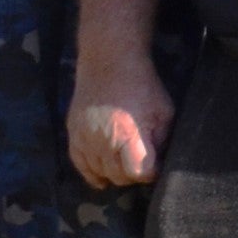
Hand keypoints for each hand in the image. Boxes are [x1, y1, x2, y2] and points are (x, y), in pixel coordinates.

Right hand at [68, 63, 171, 190]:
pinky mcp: (73, 133)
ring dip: (114, 172)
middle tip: (141, 162)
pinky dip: (92, 172)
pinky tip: (102, 174)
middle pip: (119, 176)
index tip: (155, 165)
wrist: (109, 61)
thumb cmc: (142, 86)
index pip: (139, 173)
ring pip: (100, 172)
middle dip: (133, 174)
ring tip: (124, 162)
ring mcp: (84, 138)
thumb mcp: (163, 112)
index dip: (151, 173)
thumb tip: (159, 165)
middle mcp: (102, 141)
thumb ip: (161, 142)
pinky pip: (80, 164)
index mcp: (127, 136)